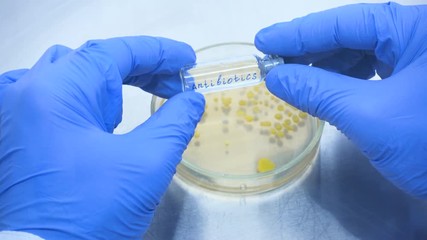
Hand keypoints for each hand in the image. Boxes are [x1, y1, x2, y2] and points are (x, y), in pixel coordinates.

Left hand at [0, 36, 204, 238]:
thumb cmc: (87, 216)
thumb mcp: (146, 164)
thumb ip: (175, 123)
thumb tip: (191, 100)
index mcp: (54, 94)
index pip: (113, 53)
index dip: (157, 52)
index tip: (186, 59)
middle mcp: (26, 95)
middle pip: (94, 62)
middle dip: (141, 69)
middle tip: (175, 83)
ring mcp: (16, 114)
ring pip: (74, 76)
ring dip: (115, 81)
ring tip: (148, 95)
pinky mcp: (18, 134)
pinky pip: (56, 97)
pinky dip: (88, 97)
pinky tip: (105, 113)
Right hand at [255, 2, 426, 197]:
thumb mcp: (369, 116)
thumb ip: (319, 91)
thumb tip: (276, 77)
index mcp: (419, 29)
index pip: (347, 21)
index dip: (299, 32)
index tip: (264, 41)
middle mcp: (422, 36)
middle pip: (354, 34)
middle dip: (311, 51)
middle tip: (274, 64)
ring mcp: (423, 58)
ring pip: (363, 52)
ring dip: (325, 66)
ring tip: (294, 79)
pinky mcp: (419, 81)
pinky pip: (374, 70)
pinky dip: (345, 80)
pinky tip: (325, 89)